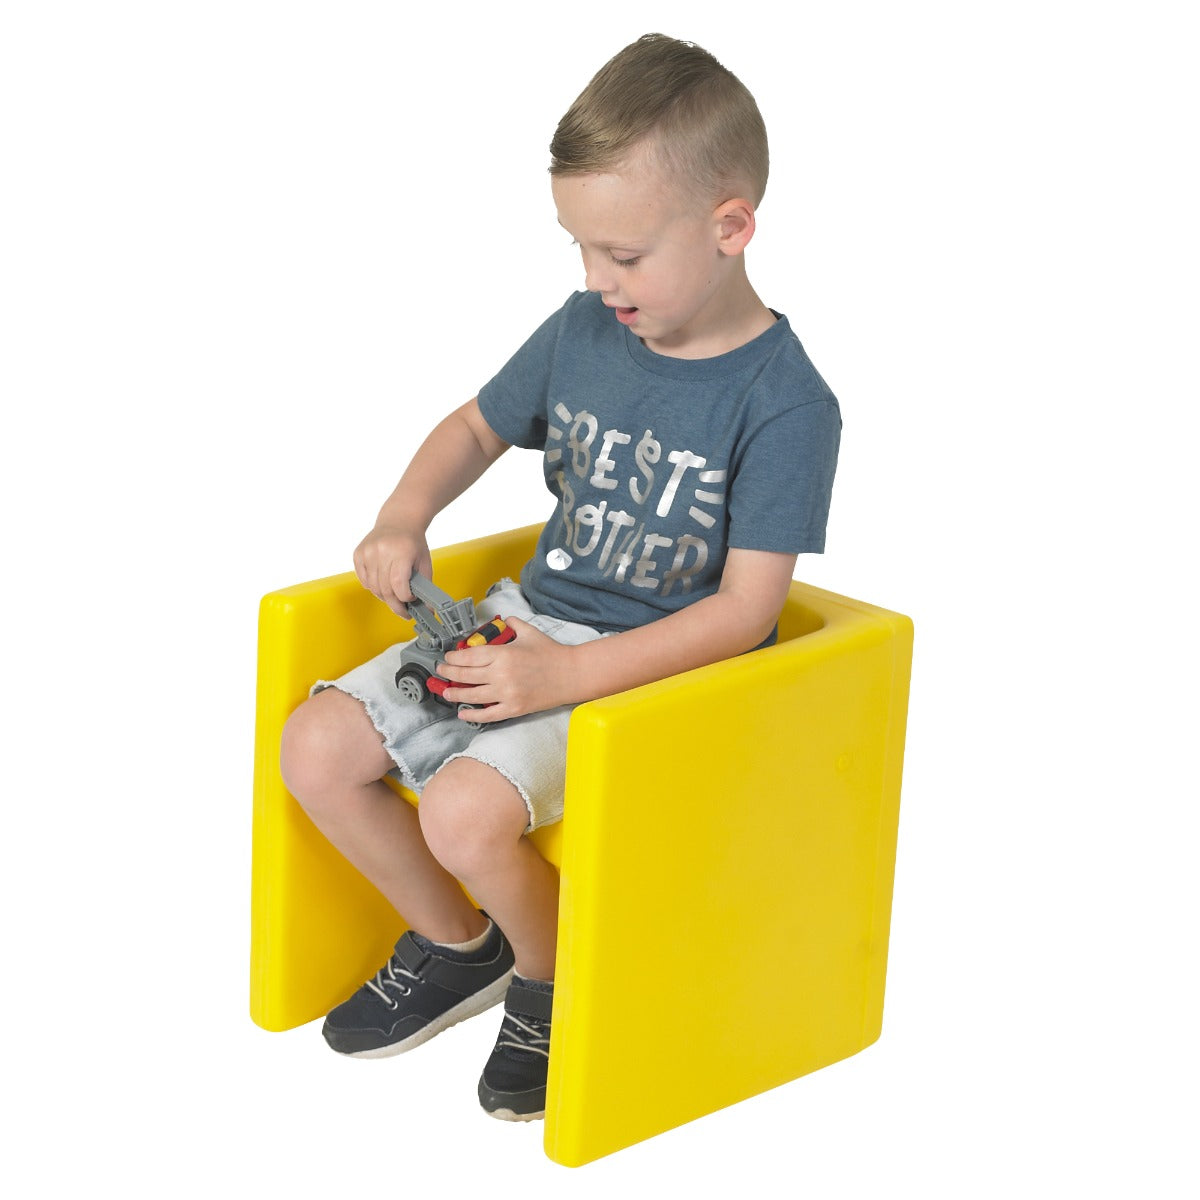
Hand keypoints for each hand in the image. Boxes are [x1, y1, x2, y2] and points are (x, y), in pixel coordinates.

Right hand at [352, 523, 432, 615]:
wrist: (398, 521)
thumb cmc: (413, 543)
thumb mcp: (424, 562)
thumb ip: (425, 586)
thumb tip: (428, 611)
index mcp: (401, 551)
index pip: (399, 584)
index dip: (405, 598)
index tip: (411, 601)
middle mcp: (382, 550)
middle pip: (385, 589)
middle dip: (395, 605)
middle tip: (404, 612)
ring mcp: (368, 552)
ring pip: (373, 588)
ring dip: (384, 598)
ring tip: (394, 598)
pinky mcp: (358, 554)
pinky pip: (364, 580)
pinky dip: (373, 587)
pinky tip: (383, 585)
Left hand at [437, 617, 572, 721]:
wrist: (571, 674)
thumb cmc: (551, 653)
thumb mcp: (529, 632)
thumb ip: (512, 624)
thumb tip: (502, 620)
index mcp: (503, 654)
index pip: (469, 656)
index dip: (454, 658)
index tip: (448, 658)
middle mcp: (501, 675)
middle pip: (466, 676)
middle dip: (449, 674)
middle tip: (441, 672)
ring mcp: (507, 694)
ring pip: (472, 696)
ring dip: (455, 694)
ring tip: (446, 692)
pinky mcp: (514, 708)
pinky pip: (488, 715)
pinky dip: (472, 715)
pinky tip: (462, 713)